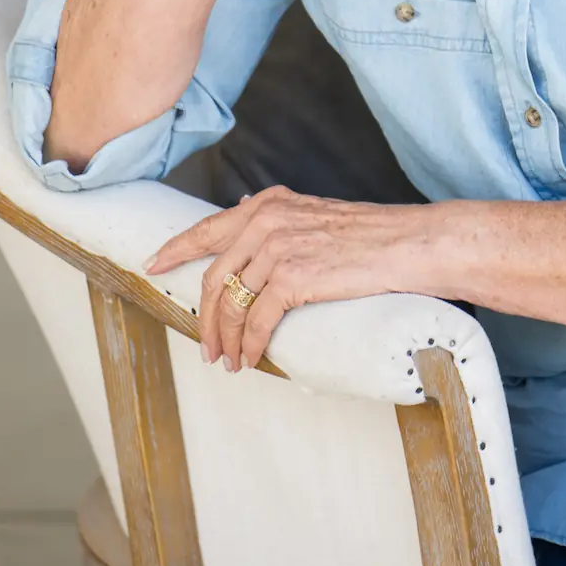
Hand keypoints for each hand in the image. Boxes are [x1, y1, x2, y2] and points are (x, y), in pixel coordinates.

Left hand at [142, 185, 445, 371]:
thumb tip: (248, 219)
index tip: (152, 265)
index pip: (208, 227)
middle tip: (205, 346)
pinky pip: (256, 320)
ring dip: (224, 339)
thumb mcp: (316, 215)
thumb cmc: (373, 236)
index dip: (176, 248)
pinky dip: (249, 345)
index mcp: (270, 204)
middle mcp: (267, 219)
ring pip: (230, 302)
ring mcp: (278, 247)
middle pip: (213, 275)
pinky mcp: (294, 276)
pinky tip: (250, 359)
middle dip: (203, 317)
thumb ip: (280, 219)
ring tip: (228, 361)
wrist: (412, 244)